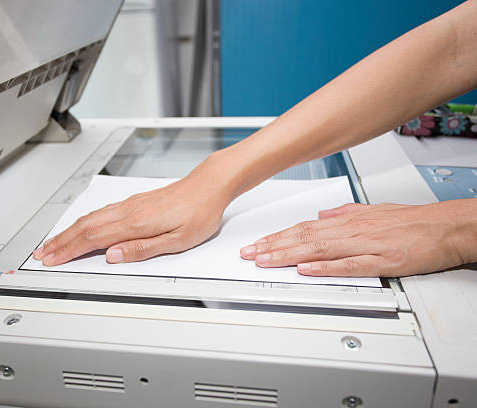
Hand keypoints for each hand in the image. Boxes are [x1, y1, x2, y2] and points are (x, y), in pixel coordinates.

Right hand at [32, 156, 232, 265]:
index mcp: (136, 224)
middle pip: (85, 227)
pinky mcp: (135, 201)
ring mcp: (130, 205)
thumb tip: (113, 256)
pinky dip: (84, 221)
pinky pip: (102, 212)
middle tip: (42, 253)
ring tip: (55, 242)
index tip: (51, 260)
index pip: (93, 240)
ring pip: (91, 218)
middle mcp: (128, 211)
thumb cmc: (199, 213)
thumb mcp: (177, 241)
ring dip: (69, 231)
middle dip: (61, 242)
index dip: (69, 251)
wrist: (209, 185)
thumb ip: (143, 249)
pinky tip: (81, 225)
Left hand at [239, 199, 476, 276]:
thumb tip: (321, 216)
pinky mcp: (380, 261)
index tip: (256, 243)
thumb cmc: (411, 221)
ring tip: (265, 260)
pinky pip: (348, 265)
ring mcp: (364, 245)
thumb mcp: (373, 211)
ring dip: (288, 255)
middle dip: (272, 246)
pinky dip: (325, 267)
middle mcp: (350, 231)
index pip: (302, 228)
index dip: (276, 236)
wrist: (445, 226)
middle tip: (248, 254)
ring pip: (318, 250)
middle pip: (303, 238)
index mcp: (346, 221)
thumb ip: (345, 214)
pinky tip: (306, 270)